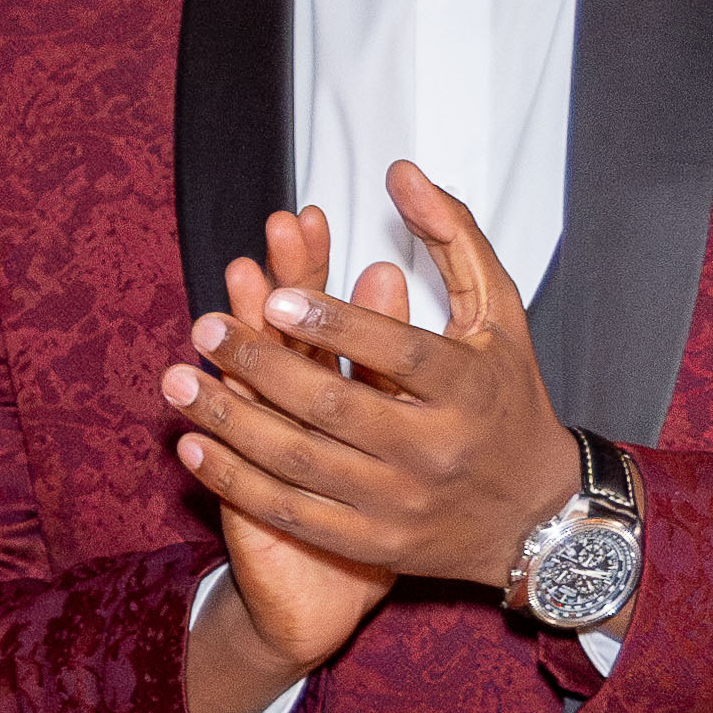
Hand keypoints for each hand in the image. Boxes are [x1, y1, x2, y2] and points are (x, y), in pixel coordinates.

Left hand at [162, 161, 578, 597]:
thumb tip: (398, 171)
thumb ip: (452, 237)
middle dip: (261, 364)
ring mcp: (400, 501)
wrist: (535, 515)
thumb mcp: (499, 312)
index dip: (337, 325)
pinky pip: (291, 511)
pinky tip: (194, 446)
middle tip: (204, 327)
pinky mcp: (371, 541)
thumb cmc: (507, 397)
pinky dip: (236, 481)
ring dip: (231, 420)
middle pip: (335, 407)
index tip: (276, 295)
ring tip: (177, 381)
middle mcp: (435, 449)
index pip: (400, 352)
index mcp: (468, 388)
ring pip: (300, 461)